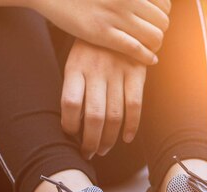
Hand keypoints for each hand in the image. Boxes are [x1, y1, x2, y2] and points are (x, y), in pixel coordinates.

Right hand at [30, 0, 170, 65]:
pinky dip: (146, 57)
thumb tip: (146, 4)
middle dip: (159, 32)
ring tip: (148, 48)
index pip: (165, 4)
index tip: (153, 22)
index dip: (162, 16)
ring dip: (155, 46)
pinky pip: (135, 48)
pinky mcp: (102, 33)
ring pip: (154, 37)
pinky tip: (149, 60)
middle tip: (149, 37)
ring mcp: (115, 15)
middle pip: (162, 22)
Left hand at [61, 39, 145, 158]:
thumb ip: (76, 88)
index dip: (70, 125)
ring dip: (109, 139)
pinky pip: (135, 106)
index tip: (71, 135)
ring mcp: (118, 72)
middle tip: (89, 153)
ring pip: (114, 116)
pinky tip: (127, 138)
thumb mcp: (76, 61)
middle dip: (91, 142)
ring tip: (103, 150)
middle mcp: (96, 71)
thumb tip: (76, 125)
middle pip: (94, 116)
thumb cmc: (92, 50)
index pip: (70, 103)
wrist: (118, 23)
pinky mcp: (136, 74)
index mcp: (75, 67)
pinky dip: (132, 127)